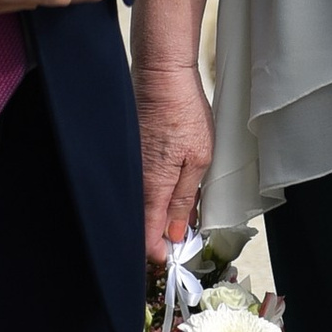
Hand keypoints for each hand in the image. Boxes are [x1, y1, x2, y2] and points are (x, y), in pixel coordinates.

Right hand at [136, 56, 213, 258]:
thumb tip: (176, 232)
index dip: (160, 253)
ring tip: (184, 207)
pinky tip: (174, 185)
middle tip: (184, 231)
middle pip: (143, 225)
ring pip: (143, 206)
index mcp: (153, 188)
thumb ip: (185, 199)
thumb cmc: (183, 112)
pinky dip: (156, 194)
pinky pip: (141, 187)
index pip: (147, 239)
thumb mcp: (199, 159)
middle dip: (161, 236)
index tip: (176, 255)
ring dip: (160, 214)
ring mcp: (131, 169)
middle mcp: (136, 182)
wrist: (162, 76)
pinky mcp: (132, 157)